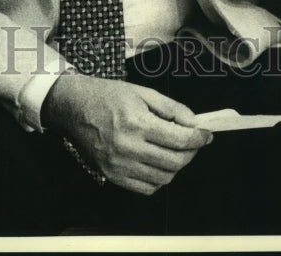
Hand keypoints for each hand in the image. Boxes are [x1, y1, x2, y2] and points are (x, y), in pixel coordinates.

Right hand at [42, 73, 212, 194]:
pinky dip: (159, 179)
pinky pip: (146, 188)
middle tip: (194, 142)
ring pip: (163, 178)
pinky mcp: (112, 176)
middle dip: (191, 152)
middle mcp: (127, 147)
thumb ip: (172, 108)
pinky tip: (157, 162)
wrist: (73, 107)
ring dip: (176, 166)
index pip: (180, 140)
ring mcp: (118, 165)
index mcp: (136, 123)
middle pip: (175, 162)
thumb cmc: (107, 95)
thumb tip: (195, 124)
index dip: (199, 138)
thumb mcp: (142, 92)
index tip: (206, 134)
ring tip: (174, 150)